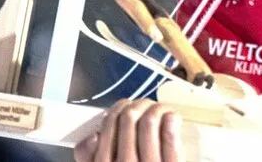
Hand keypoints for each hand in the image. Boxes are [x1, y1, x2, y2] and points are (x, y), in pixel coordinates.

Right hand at [74, 99, 190, 161]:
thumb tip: (91, 137)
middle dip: (138, 105)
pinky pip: (171, 140)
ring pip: (149, 123)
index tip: (125, 106)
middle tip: (146, 105)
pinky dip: (171, 123)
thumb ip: (89, 158)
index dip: (118, 109)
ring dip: (156, 109)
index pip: (109, 125)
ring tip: (160, 110)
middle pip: (129, 118)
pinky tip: (172, 118)